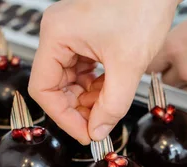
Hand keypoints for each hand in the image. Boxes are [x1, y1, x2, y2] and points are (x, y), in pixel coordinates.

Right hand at [29, 0, 177, 143]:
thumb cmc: (143, 6)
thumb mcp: (128, 66)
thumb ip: (112, 104)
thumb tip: (99, 131)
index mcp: (56, 35)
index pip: (43, 89)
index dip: (64, 117)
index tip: (85, 134)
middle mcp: (58, 33)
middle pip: (55, 86)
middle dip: (77, 109)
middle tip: (99, 126)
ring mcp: (72, 34)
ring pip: (70, 80)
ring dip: (88, 99)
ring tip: (109, 108)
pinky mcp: (86, 35)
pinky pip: (82, 69)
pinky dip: (95, 85)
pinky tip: (110, 92)